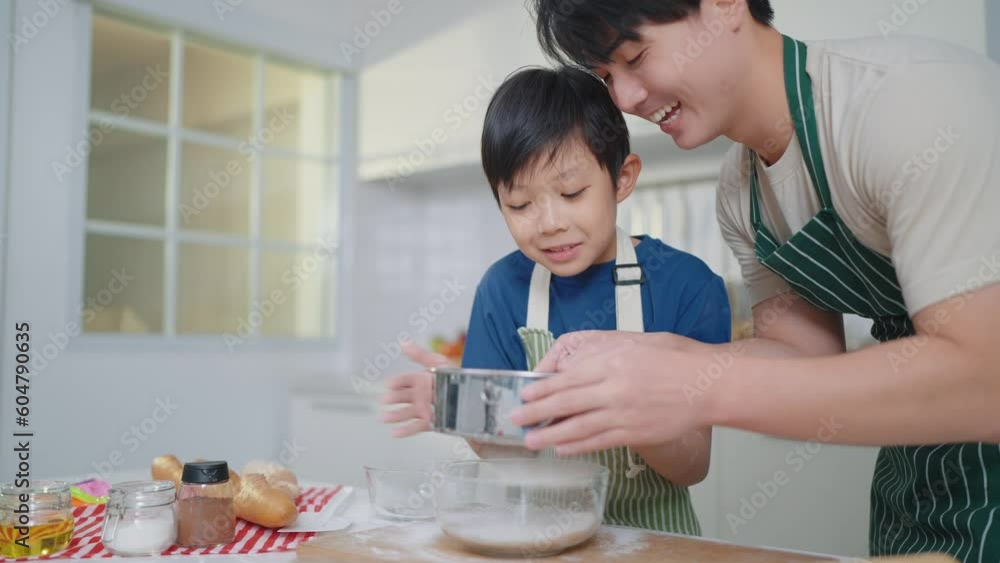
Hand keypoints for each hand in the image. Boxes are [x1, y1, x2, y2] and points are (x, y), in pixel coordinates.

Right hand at [381, 342, 454, 437]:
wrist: (477, 401)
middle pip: (405, 396)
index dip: (397, 382)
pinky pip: (418, 426)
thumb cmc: (459, 378)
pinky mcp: (432, 422)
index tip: (388, 384)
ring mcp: (426, 408)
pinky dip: (407, 429)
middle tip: (385, 400)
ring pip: (408, 412)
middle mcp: (423, 394)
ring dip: (396, 415)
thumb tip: (405, 343)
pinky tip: (397, 432)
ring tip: (385, 417)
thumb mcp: (440, 363)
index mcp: (424, 380)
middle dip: (394, 398)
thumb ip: (421, 355)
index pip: (407, 380)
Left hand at [510, 331, 716, 454]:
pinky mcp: (635, 433)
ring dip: (550, 436)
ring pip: (579, 426)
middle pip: (566, 403)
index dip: (542, 389)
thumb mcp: (635, 341)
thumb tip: (572, 363)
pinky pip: (600, 441)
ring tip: (530, 442)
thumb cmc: (675, 357)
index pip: (567, 378)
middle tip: (515, 420)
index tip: (525, 395)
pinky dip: (578, 446)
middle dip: (536, 413)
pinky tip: (562, 448)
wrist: (709, 384)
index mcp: (612, 361)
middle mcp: (614, 388)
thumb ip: (603, 351)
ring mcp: (624, 414)